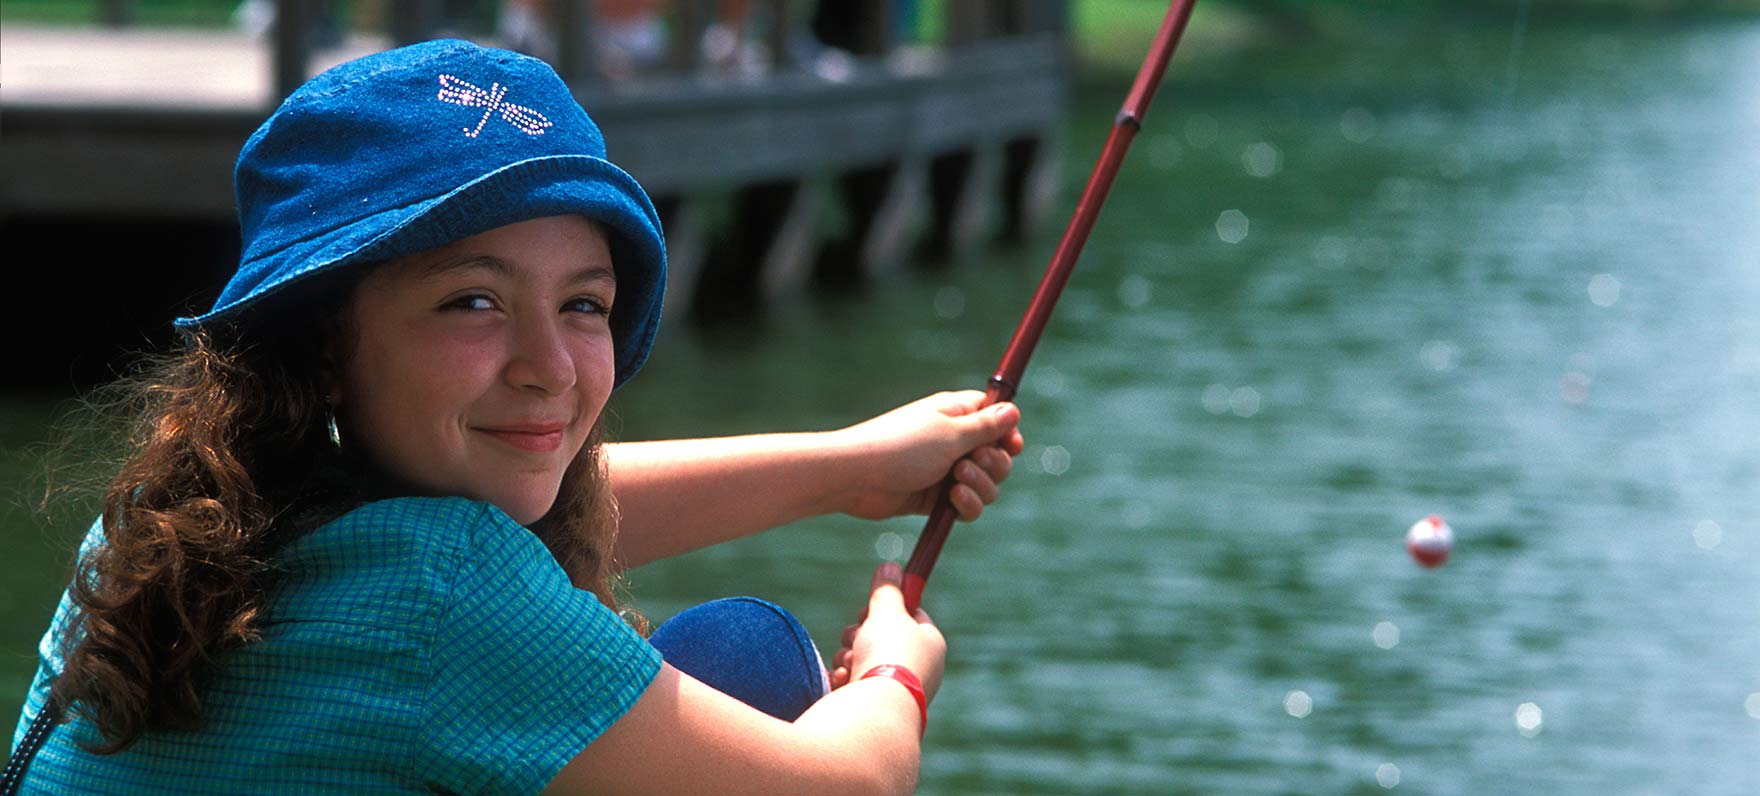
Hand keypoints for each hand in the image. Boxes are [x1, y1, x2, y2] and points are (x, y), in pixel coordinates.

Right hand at [829, 562, 944, 698]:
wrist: (874, 709)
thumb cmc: (888, 655)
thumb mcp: (888, 612)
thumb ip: (888, 590)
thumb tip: (891, 568)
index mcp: (931, 646)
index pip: (912, 616)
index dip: (890, 607)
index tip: (872, 604)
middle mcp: (919, 670)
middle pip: (883, 638)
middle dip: (861, 633)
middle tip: (857, 633)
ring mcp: (896, 690)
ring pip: (863, 658)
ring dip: (850, 654)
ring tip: (851, 660)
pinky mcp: (873, 705)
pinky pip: (853, 681)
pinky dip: (845, 676)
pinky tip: (844, 678)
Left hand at [834, 391, 1024, 521]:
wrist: (857, 477)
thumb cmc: (901, 447)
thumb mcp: (950, 433)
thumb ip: (985, 427)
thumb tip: (1013, 410)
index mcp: (956, 414)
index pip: (997, 418)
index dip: (1008, 433)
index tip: (1011, 445)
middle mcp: (954, 441)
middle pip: (998, 455)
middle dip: (994, 464)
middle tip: (968, 464)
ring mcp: (946, 470)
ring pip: (986, 484)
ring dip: (980, 486)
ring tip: (955, 483)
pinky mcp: (936, 498)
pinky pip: (968, 505)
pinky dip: (967, 505)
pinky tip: (952, 501)